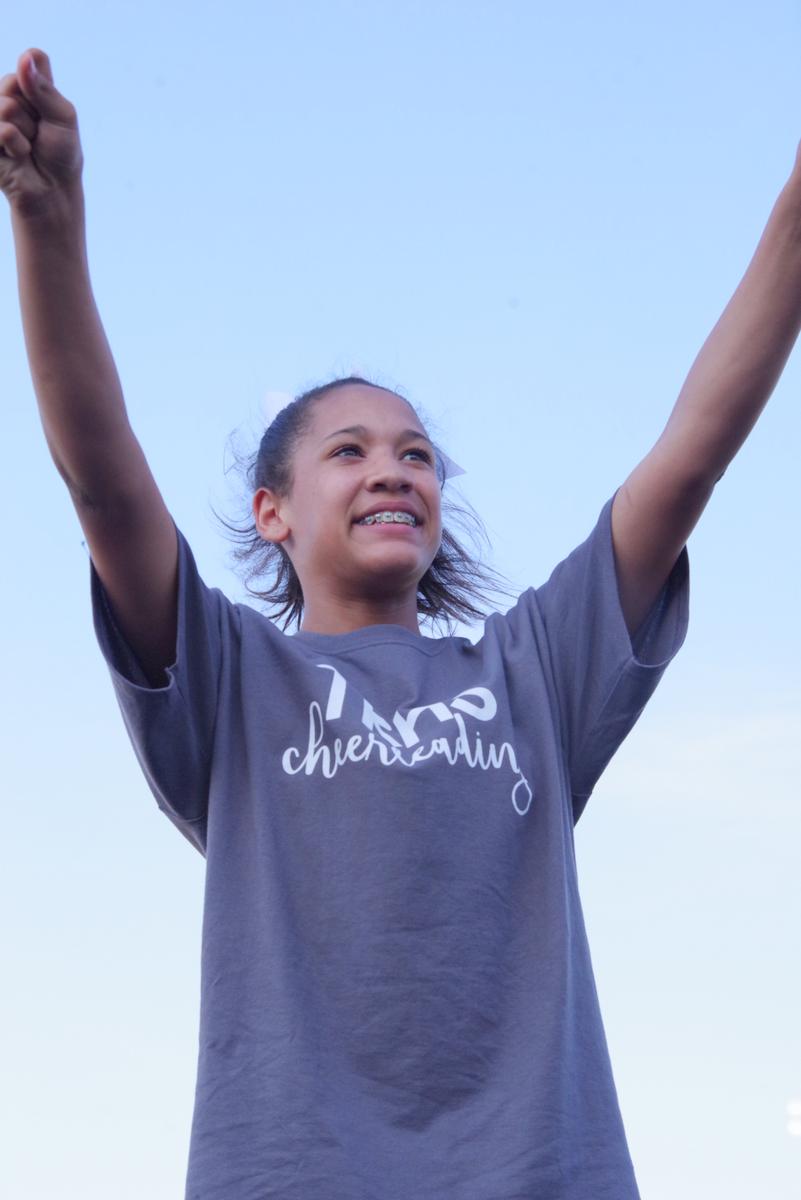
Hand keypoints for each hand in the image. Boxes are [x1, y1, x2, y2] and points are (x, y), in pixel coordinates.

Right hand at [0, 48, 83, 219]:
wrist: (51, 190)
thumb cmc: (61, 155)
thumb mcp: (64, 117)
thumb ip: (44, 88)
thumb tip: (25, 57)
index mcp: (32, 87)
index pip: (32, 59)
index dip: (38, 77)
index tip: (50, 104)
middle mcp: (10, 97)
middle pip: (11, 81)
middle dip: (31, 110)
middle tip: (39, 132)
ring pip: (5, 105)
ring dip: (25, 130)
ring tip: (30, 145)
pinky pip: (2, 129)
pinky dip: (16, 144)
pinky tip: (19, 155)